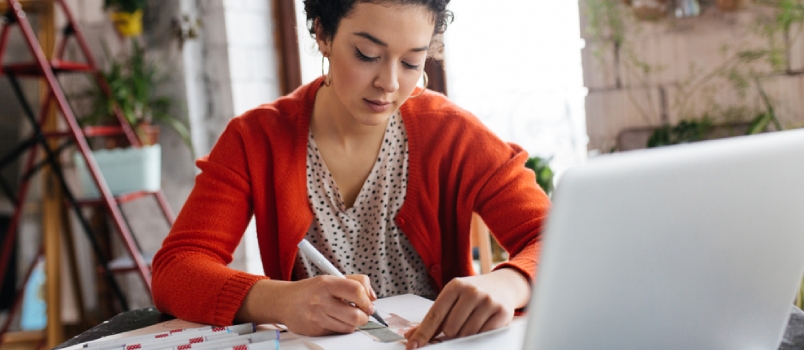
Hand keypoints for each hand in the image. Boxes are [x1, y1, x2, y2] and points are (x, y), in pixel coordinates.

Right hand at [236, 274, 376, 335]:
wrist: (284, 302)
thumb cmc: (311, 290)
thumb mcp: (330, 278)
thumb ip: (355, 282)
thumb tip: (372, 297)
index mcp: (326, 283)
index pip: (356, 290)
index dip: (367, 299)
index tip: (369, 303)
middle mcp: (321, 300)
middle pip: (356, 315)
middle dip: (364, 316)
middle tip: (362, 313)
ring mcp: (317, 317)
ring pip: (349, 327)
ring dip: (353, 323)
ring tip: (347, 315)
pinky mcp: (315, 330)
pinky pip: (338, 332)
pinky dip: (341, 327)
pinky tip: (334, 319)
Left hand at [404, 269, 529, 348]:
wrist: (503, 285)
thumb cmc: (472, 294)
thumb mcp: (452, 298)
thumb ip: (433, 318)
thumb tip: (411, 336)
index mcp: (454, 286)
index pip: (435, 315)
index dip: (423, 333)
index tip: (413, 346)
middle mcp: (471, 291)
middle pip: (450, 328)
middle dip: (451, 332)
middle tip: (459, 322)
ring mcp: (487, 301)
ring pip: (466, 334)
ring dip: (466, 334)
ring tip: (472, 321)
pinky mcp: (501, 312)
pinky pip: (483, 335)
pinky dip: (479, 334)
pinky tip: (483, 323)